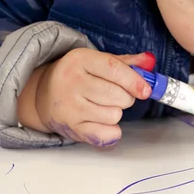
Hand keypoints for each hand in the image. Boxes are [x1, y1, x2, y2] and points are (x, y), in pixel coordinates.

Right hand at [33, 49, 155, 146]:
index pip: (114, 69)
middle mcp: (71, 82)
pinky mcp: (70, 126)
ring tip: (104, 106)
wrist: (43, 93)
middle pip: (117, 95)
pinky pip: (105, 134)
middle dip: (126, 98)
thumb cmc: (78, 75)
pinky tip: (103, 122)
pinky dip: (111, 131)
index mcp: (80, 60)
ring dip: (116, 112)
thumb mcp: (98, 61)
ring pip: (113, 115)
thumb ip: (126, 62)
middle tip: (118, 95)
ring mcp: (69, 106)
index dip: (135, 81)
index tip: (146, 90)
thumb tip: (149, 61)